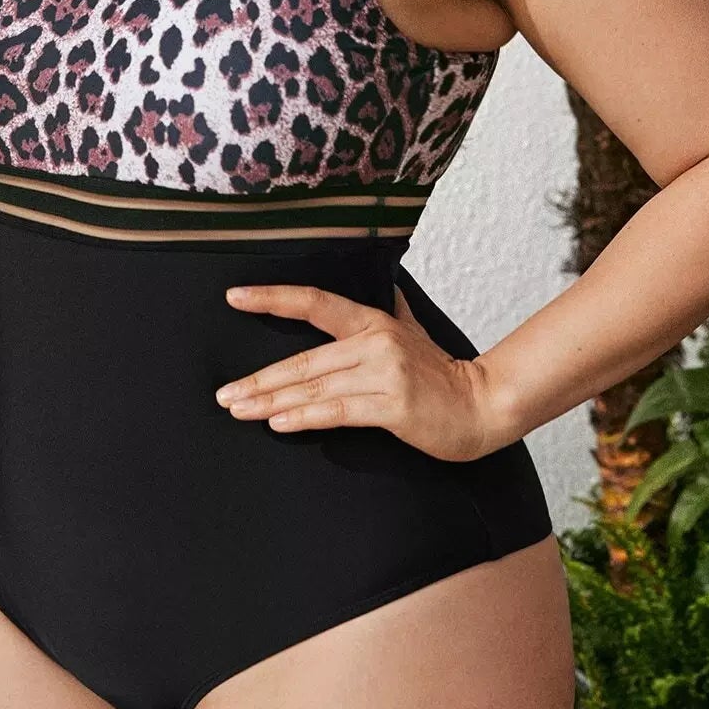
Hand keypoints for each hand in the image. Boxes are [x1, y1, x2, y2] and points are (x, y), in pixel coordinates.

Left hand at [216, 280, 502, 461]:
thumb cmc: (443, 375)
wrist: (483, 406)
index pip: (314, 303)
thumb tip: (387, 287)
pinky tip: (279, 422)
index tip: (235, 297)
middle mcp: (376, 342)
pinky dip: (306, 416)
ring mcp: (385, 373)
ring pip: (315, 387)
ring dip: (272, 401)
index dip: (273, 298)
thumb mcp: (415, 332)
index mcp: (374, 322)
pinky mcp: (393, 405)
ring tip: (240, 409)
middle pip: (304, 360)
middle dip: (259, 379)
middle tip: (225, 393)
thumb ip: (395, 311)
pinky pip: (338, 411)